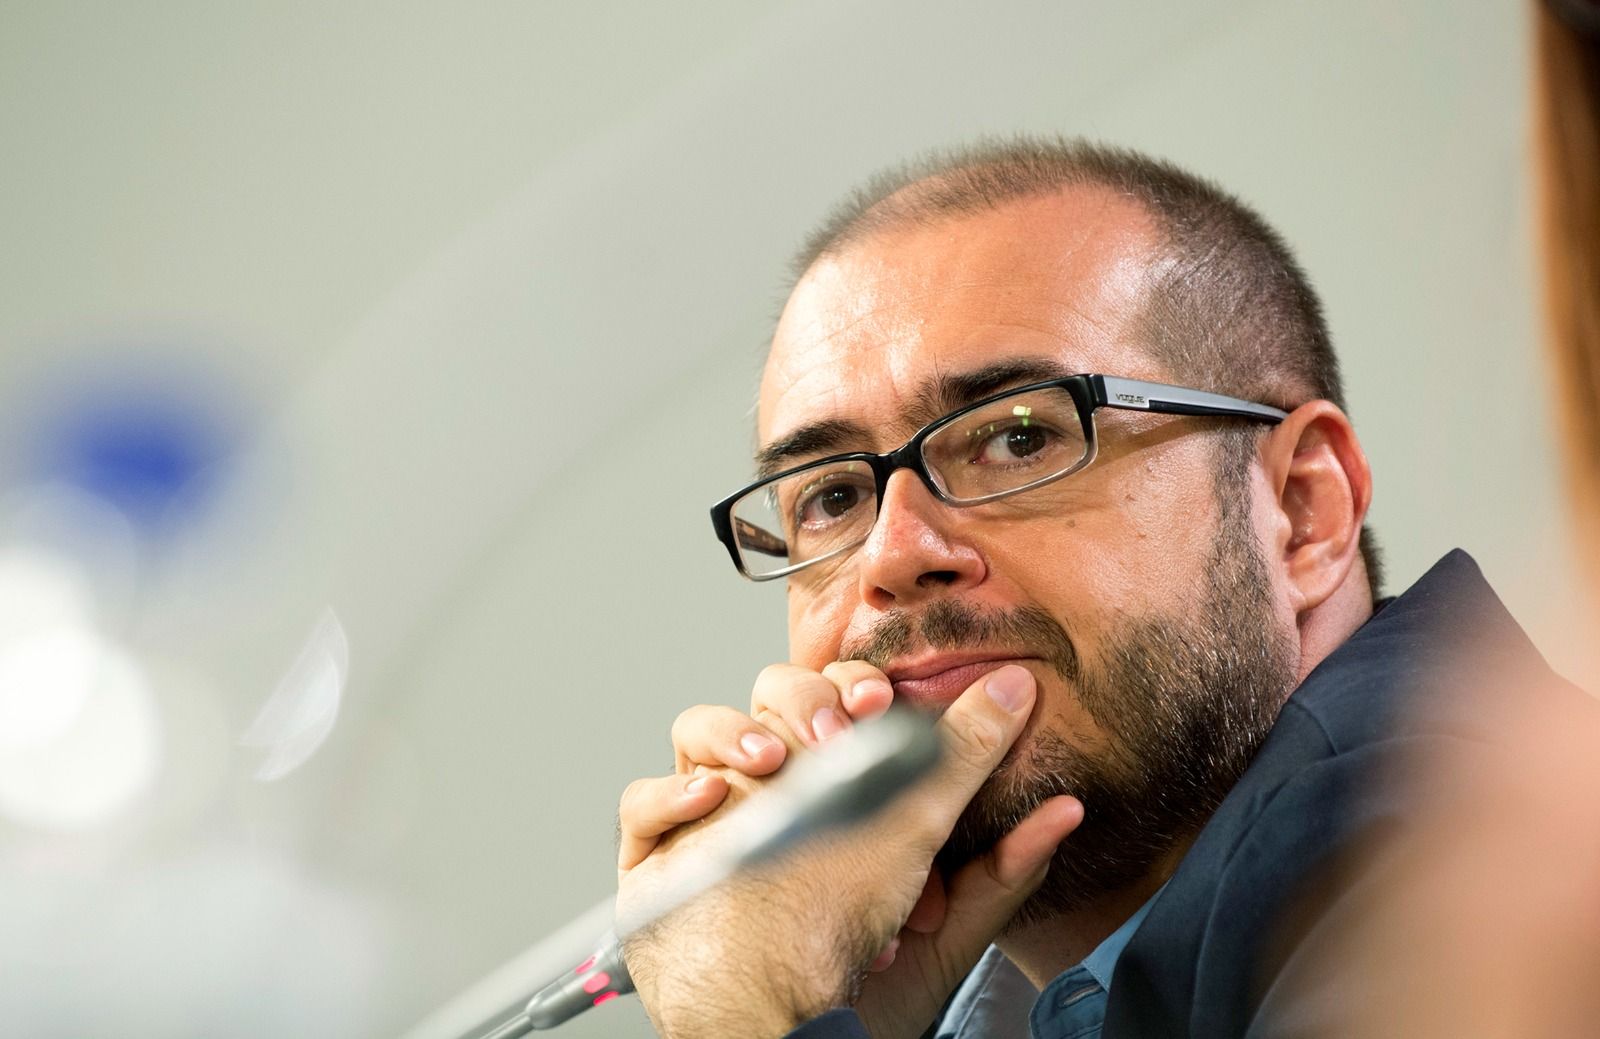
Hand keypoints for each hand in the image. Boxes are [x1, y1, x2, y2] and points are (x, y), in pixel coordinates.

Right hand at [616, 664, 1081, 1038]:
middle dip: (798, 702)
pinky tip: (712, 801)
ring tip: (772, 763)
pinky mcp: (658, 862)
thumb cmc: (867, 979)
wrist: (790, 1032)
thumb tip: (1068, 807)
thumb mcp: (950, 917)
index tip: (879, 703)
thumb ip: (1004, 860)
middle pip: (762, 701)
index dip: (852, 688)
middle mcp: (768, 795)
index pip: (832, 702)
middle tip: (832, 732)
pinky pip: (643, 805)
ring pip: (697, 733)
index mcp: (831, 787)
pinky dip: (670, 794)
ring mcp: (710, 824)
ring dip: (730, 732)